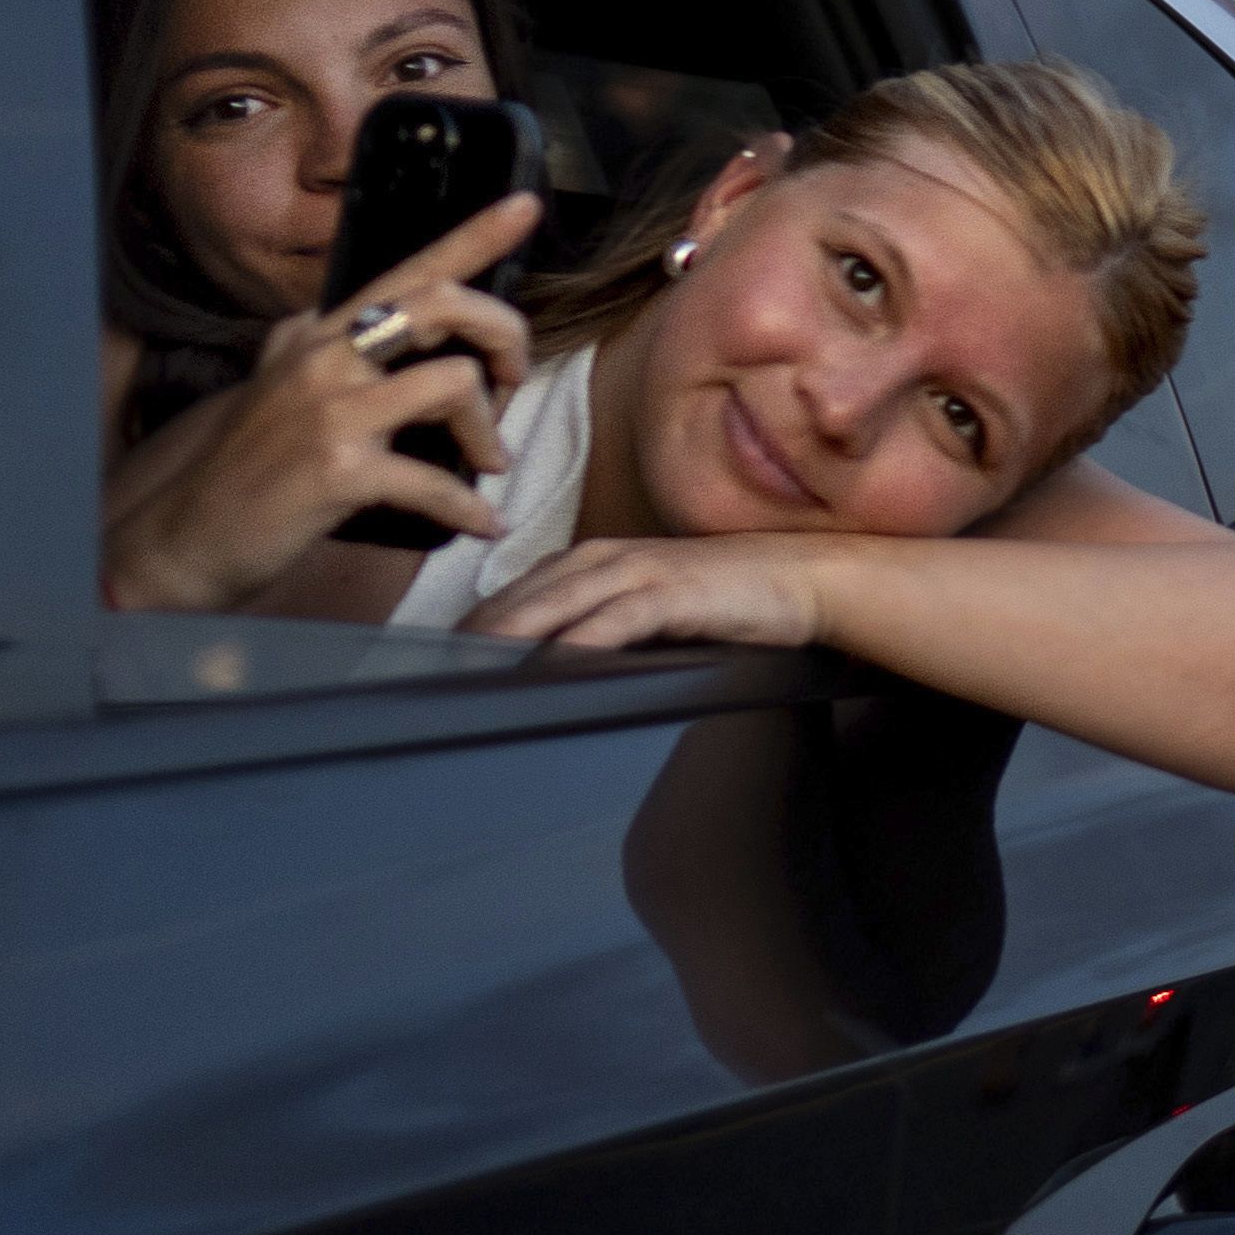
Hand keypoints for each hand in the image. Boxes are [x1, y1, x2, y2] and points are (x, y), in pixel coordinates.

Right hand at [99, 190, 542, 612]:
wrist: (185, 536)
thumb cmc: (251, 466)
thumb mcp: (286, 385)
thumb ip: (340, 351)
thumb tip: (414, 338)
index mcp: (321, 333)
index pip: (409, 270)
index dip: (474, 236)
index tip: (525, 205)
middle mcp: (323, 357)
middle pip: (444, 303)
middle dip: (504, 333)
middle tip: (512, 378)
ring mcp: (328, 410)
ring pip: (453, 382)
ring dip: (487, 430)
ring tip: (488, 463)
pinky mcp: (336, 468)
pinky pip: (433, 479)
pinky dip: (469, 507)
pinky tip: (482, 523)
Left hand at [464, 529, 856, 656]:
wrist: (804, 576)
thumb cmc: (728, 599)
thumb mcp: (654, 609)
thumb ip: (604, 626)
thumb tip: (551, 671)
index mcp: (596, 560)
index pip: (516, 594)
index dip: (475, 628)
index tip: (436, 666)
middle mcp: (608, 558)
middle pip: (522, 597)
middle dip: (475, 635)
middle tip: (430, 676)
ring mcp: (641, 571)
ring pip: (557, 603)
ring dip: (511, 635)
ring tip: (468, 670)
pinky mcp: (675, 592)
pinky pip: (615, 619)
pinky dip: (579, 641)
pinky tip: (551, 666)